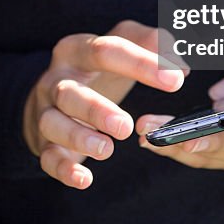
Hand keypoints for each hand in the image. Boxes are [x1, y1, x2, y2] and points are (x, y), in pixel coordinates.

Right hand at [24, 21, 187, 188]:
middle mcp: (55, 80)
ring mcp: (45, 111)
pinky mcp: (43, 142)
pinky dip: (63, 169)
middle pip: (69, 92)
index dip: (140, 64)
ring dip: (77, 137)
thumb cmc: (97, 67)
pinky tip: (85, 179)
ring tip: (107, 149)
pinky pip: (47, 157)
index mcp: (77, 50)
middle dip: (95, 109)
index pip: (105, 51)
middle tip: (127, 126)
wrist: (52, 91)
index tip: (176, 80)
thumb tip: (180, 65)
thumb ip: (153, 44)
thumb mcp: (122, 44)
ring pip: (52, 124)